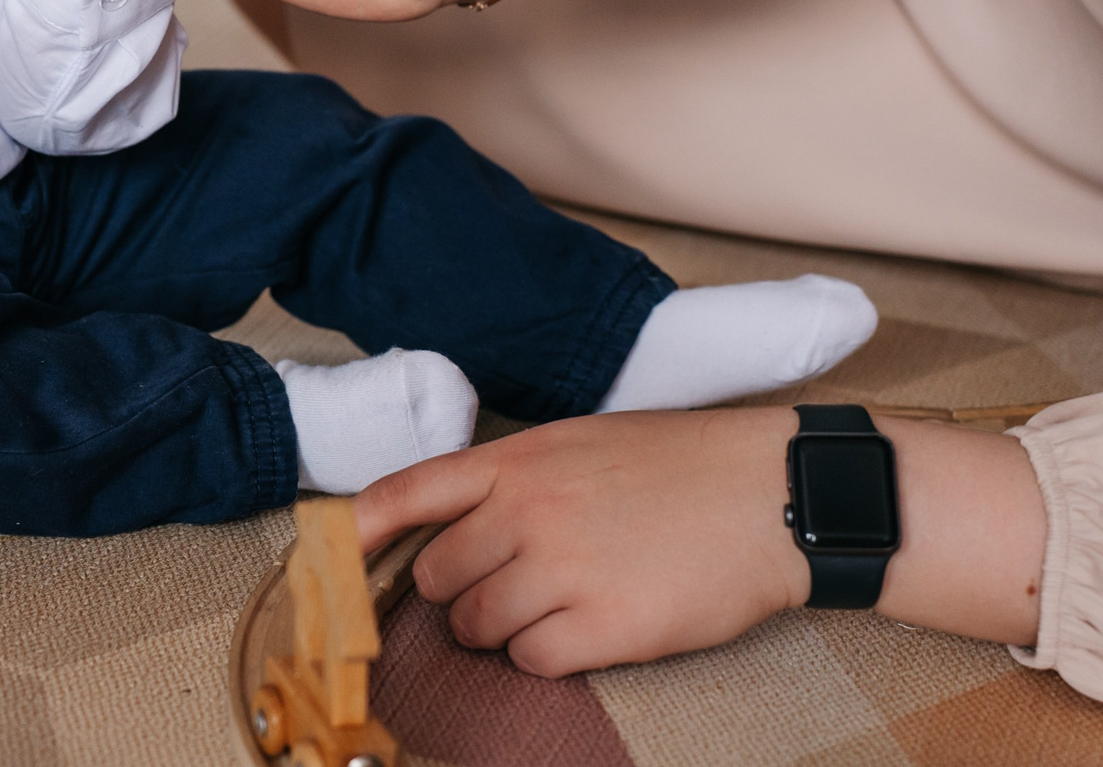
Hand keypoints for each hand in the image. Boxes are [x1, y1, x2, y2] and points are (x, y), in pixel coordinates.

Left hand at [354, 406, 1045, 678]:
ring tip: (559, 605)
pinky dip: (548, 655)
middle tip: (514, 585)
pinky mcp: (603, 625)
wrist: (772, 494)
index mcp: (519, 457)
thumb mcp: (583, 443)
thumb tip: (456, 526)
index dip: (357, 529)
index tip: (329, 554)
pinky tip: (589, 629)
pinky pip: (531, 659)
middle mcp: (528, 508)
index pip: (409, 491)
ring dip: (503, 628)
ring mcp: (562, 566)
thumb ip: (515, 477)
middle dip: (463, 591)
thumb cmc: (682, 465)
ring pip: (478, 624)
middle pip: (439, 575)